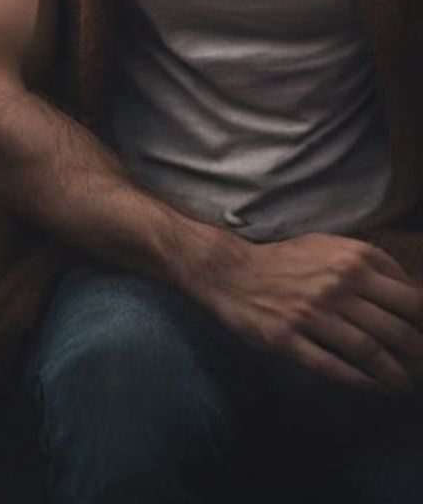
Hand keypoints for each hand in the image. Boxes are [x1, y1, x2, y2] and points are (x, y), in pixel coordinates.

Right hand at [191, 232, 422, 393]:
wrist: (229, 271)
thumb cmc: (284, 261)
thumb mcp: (328, 246)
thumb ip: (368, 262)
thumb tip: (410, 291)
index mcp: (352, 259)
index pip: (410, 298)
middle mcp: (337, 284)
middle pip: (397, 330)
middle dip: (418, 355)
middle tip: (422, 368)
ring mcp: (312, 314)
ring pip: (371, 352)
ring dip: (395, 376)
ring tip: (404, 386)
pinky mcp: (288, 339)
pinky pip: (334, 367)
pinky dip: (360, 383)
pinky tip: (373, 388)